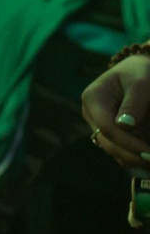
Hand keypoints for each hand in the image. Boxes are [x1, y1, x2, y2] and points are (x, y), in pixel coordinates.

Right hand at [81, 53, 149, 171]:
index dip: (129, 144)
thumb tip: (124, 125)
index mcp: (93, 98)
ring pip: (116, 152)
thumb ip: (133, 103)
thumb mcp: (141, 83)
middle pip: (109, 144)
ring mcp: (100, 126)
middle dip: (134, 156)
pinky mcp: (112, 135)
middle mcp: (92, 115)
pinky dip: (139, 158)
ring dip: (138, 160)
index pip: (107, 127)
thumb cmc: (141, 73)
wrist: (141, 72)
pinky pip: (124, 153)